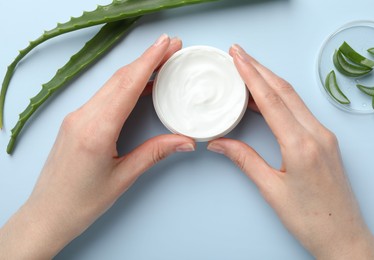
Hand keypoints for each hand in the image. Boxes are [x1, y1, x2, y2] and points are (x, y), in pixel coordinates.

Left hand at [0, 35, 194, 258]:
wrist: (47, 214)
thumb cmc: (82, 202)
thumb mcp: (123, 177)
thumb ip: (154, 153)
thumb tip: (185, 140)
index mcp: (96, 130)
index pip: (127, 86)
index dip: (149, 62)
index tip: (167, 44)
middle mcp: (83, 117)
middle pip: (119, 79)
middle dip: (147, 59)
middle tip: (172, 46)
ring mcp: (76, 117)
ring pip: (111, 85)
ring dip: (136, 70)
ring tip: (161, 61)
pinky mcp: (75, 121)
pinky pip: (104, 96)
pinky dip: (124, 85)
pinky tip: (140, 84)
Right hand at [208, 45, 373, 258]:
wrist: (342, 236)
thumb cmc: (310, 219)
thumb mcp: (271, 189)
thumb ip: (244, 160)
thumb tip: (219, 142)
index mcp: (302, 145)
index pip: (272, 100)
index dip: (251, 76)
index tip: (237, 58)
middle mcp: (317, 134)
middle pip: (284, 91)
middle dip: (259, 69)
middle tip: (238, 54)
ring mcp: (324, 136)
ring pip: (293, 98)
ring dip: (270, 81)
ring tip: (247, 69)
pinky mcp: (325, 141)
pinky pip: (299, 111)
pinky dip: (280, 98)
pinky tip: (265, 97)